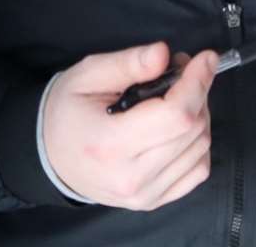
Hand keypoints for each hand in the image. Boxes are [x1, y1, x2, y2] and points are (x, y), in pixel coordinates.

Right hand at [43, 41, 216, 209]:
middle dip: (197, 92)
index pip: (176, 116)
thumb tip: (164, 54)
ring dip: (199, 115)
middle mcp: (132, 178)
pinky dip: (198, 144)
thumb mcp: (88, 75)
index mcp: (111, 145)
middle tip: (181, 72)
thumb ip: (128, 63)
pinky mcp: (154, 201)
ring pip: (200, 149)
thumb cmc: (67, 112)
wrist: (50, 157)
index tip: (204, 58)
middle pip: (193, 131)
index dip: (197, 82)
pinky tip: (181, 127)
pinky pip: (197, 171)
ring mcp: (145, 195)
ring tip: (178, 97)